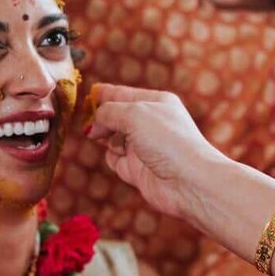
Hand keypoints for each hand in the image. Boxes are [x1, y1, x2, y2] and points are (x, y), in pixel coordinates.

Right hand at [87, 84, 221, 222]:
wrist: (189, 181)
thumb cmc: (169, 141)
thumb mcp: (135, 114)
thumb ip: (109, 112)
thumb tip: (93, 123)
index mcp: (155, 102)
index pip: (123, 94)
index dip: (103, 95)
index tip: (85, 97)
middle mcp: (150, 123)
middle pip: (116, 116)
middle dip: (101, 119)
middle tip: (88, 123)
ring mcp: (144, 147)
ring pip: (113, 138)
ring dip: (105, 138)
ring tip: (100, 137)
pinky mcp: (138, 169)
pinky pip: (116, 159)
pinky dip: (112, 158)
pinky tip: (116, 157)